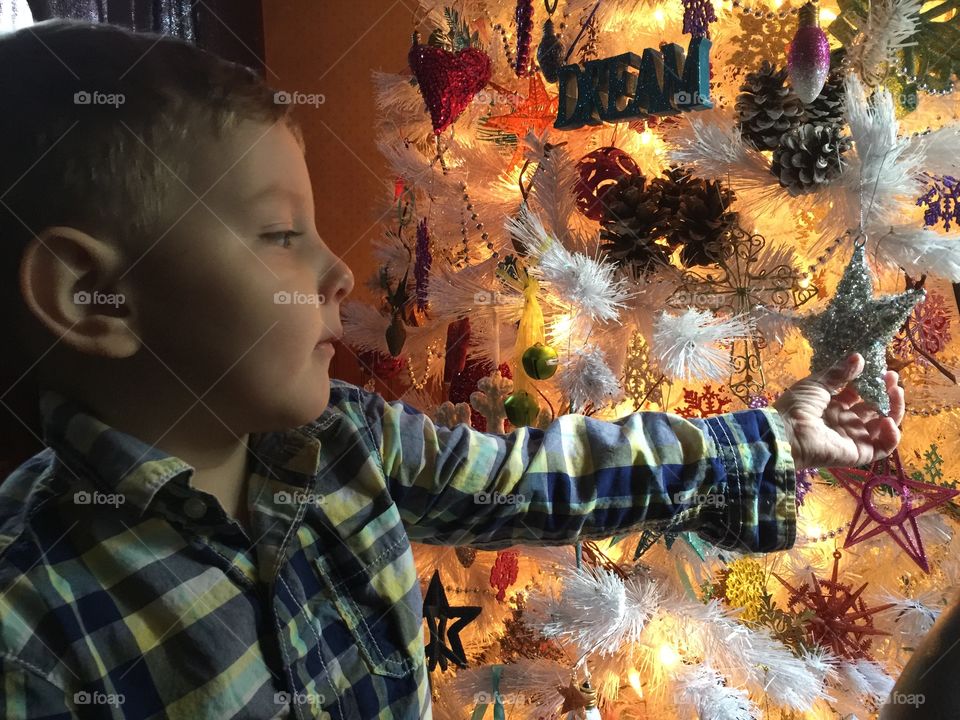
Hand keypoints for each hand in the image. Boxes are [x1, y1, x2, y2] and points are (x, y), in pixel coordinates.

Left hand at [773, 353, 903, 469]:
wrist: (787, 432)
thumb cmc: (797, 406)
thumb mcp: (816, 384)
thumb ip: (838, 373)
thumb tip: (858, 357)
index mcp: (831, 405)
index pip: (858, 394)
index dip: (871, 383)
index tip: (882, 369)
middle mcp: (844, 421)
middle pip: (873, 408)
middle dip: (886, 393)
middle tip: (893, 378)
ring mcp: (853, 438)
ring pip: (882, 426)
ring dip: (894, 409)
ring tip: (896, 392)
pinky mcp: (858, 453)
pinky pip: (882, 447)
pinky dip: (891, 436)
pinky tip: (888, 420)